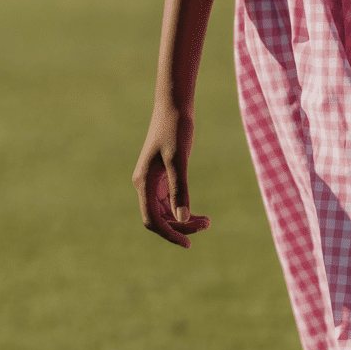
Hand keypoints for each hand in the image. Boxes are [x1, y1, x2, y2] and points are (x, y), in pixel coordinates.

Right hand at [132, 105, 210, 249]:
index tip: (189, 244)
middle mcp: (144, 184)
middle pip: (159, 218)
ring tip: (207, 221)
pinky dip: (182, 207)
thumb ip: (179, 189)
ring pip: (164, 210)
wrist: (174, 105)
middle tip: (207, 224)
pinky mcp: (161, 174)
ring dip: (183, 219)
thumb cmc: (175, 128)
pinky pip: (168, 200)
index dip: (170, 234)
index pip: (152, 220)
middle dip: (181, 226)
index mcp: (143, 183)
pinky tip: (197, 211)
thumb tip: (182, 219)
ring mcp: (152, 180)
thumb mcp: (179, 159)